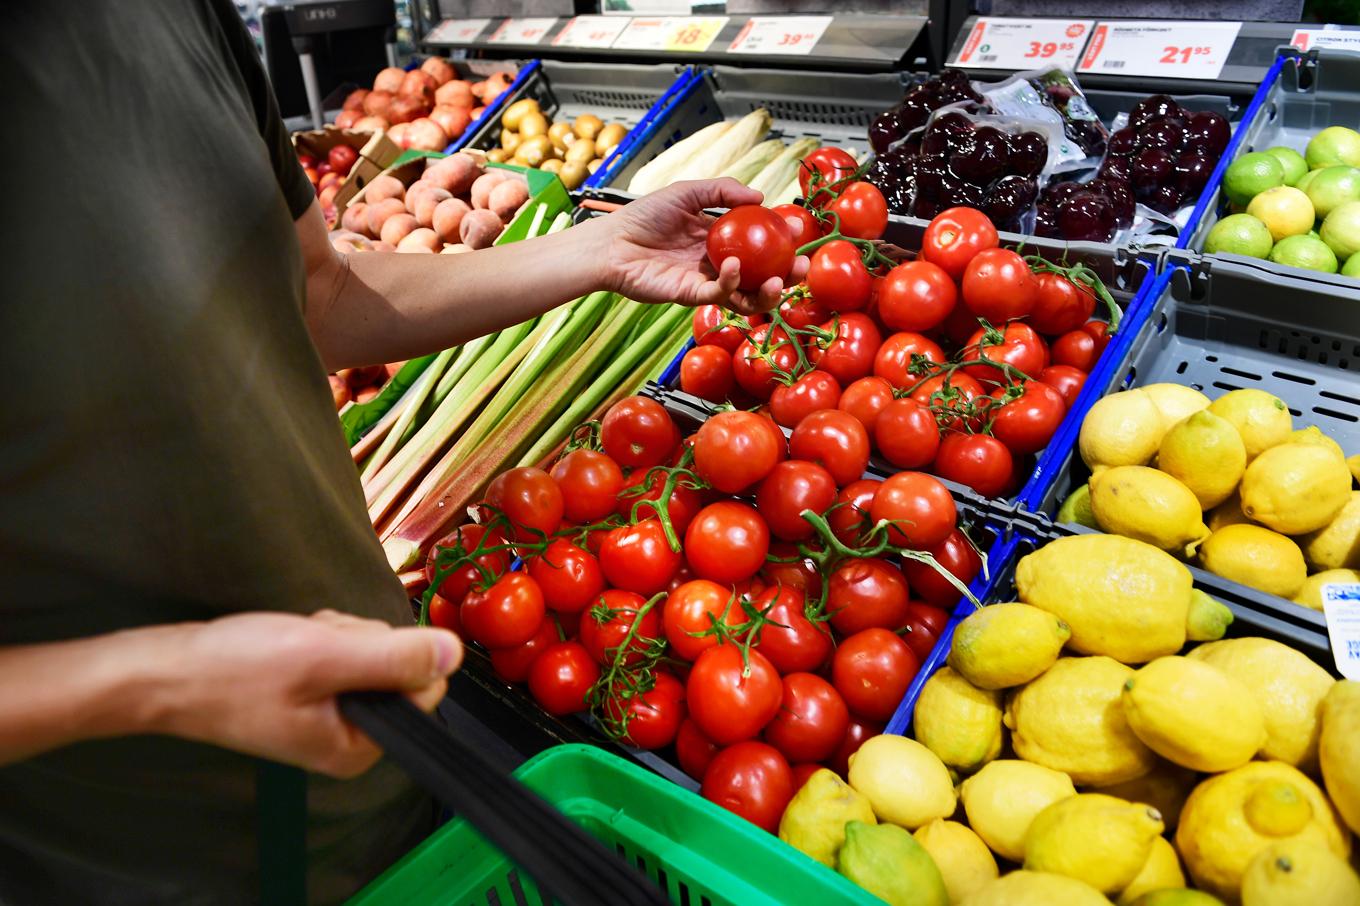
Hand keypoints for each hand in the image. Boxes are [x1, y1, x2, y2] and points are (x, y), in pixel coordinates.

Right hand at [160, 610, 460, 777]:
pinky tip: (288, 641)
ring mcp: (332, 713)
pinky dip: (320, 635)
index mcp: (358, 746)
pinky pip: (342, 648)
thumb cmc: (233, 672)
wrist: (164, 672)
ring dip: (336, 633)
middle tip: (311, 644)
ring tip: (293, 643)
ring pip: (369, 649)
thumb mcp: (323, 656)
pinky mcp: (315, 691)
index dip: (391, 652)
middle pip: (397, 664)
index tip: (345, 649)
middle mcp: (351, 737)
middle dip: (358, 639)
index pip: (423, 688)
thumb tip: (453, 654)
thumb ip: (393, 657)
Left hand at [597, 178, 809, 315]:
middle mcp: (716, 263)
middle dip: (787, 275)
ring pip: (745, 296)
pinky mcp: (690, 296)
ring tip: (778, 279)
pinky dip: (730, 283)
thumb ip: (722, 191)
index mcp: (719, 239)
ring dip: (767, 292)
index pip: (759, 243)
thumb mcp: (687, 193)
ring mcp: (705, 282)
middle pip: (760, 275)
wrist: (610, 242)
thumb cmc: (642, 216)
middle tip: (802, 267)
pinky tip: (732, 266)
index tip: (797, 231)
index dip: (781, 240)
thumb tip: (760, 197)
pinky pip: (718, 295)